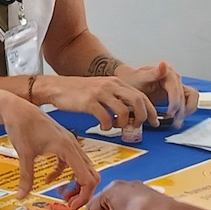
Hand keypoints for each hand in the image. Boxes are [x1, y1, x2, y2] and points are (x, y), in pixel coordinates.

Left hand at [0, 94, 100, 204]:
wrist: (16, 107)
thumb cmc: (22, 123)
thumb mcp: (24, 153)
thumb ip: (26, 177)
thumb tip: (22, 196)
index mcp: (67, 148)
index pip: (87, 177)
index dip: (84, 195)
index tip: (72, 206)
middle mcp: (72, 145)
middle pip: (91, 173)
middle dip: (83, 192)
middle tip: (69, 204)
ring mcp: (68, 144)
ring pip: (83, 168)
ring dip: (77, 183)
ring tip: (62, 195)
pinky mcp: (62, 144)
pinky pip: (71, 163)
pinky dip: (65, 174)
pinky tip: (49, 179)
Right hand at [38, 75, 155, 130]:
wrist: (57, 87)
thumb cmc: (79, 91)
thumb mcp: (101, 89)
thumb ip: (116, 98)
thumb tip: (131, 113)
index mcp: (116, 82)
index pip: (141, 95)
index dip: (150, 110)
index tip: (154, 122)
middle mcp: (110, 85)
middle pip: (137, 101)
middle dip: (142, 117)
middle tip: (137, 126)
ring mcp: (100, 93)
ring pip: (123, 111)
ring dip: (124, 123)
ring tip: (117, 127)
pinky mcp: (89, 102)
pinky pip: (105, 117)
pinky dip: (108, 126)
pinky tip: (104, 126)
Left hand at [116, 61, 193, 128]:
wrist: (130, 82)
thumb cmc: (133, 80)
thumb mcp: (140, 77)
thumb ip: (153, 73)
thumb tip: (163, 64)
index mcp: (167, 73)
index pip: (176, 89)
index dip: (175, 103)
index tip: (169, 114)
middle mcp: (175, 79)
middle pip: (184, 96)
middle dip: (179, 111)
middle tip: (172, 122)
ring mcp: (177, 86)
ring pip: (190, 99)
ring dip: (185, 112)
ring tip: (176, 123)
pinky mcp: (178, 94)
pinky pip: (188, 102)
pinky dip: (185, 111)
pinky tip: (176, 119)